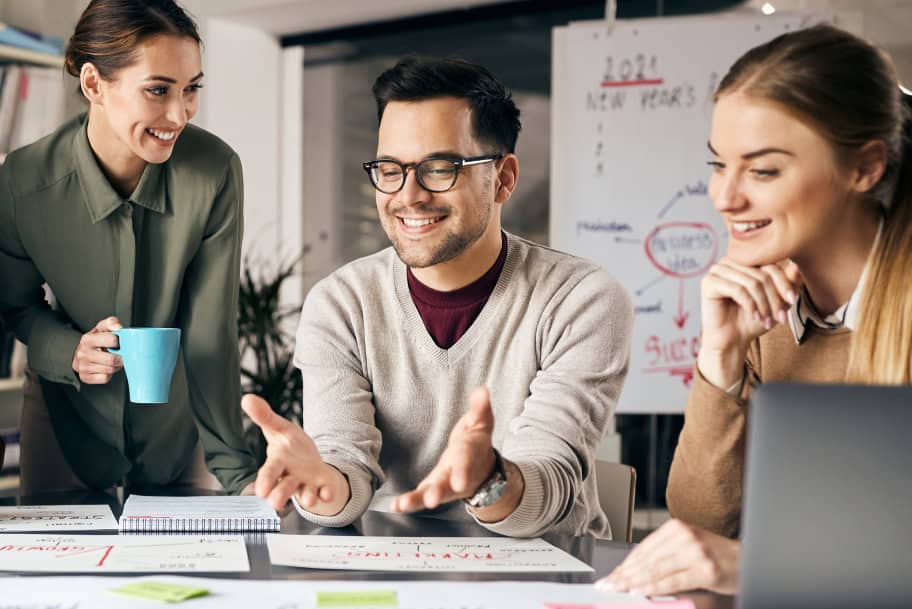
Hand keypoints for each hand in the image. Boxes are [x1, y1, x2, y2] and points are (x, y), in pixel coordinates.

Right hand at [71, 316, 123, 383]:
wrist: (81, 353)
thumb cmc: (95, 340)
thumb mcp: (102, 328)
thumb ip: (111, 323)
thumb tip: (118, 327)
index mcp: (88, 339)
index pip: (112, 340)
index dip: (120, 342)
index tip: (121, 343)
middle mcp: (83, 353)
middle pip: (112, 360)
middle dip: (120, 358)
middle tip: (121, 355)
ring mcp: (83, 366)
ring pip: (109, 370)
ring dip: (115, 366)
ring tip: (113, 361)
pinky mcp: (85, 377)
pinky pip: (104, 378)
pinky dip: (108, 375)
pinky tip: (106, 368)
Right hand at [241, 394, 348, 513]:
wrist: (312, 466)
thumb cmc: (291, 449)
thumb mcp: (280, 429)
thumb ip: (265, 417)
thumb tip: (247, 398)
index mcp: (278, 464)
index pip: (269, 472)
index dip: (265, 480)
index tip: (261, 491)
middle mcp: (290, 478)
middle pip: (284, 488)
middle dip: (280, 495)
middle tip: (275, 502)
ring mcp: (307, 485)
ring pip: (304, 494)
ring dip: (307, 497)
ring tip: (309, 499)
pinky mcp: (323, 487)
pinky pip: (325, 492)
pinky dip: (327, 494)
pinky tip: (328, 494)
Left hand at [391, 386, 496, 512]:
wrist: (481, 469)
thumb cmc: (477, 443)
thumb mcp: (482, 422)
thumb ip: (480, 408)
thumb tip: (482, 391)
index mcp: (469, 457)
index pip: (465, 463)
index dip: (462, 472)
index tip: (459, 483)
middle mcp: (456, 475)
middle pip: (448, 485)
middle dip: (439, 492)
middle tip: (431, 501)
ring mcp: (444, 485)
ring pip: (431, 494)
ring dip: (417, 500)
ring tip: (403, 505)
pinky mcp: (432, 489)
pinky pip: (420, 497)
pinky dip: (408, 503)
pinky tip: (396, 507)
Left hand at [596, 519, 740, 595]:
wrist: (744, 560)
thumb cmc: (713, 556)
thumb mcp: (686, 546)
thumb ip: (663, 554)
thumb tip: (633, 571)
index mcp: (676, 528)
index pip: (643, 548)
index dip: (624, 564)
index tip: (610, 576)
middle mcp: (684, 536)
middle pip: (647, 559)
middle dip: (625, 575)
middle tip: (608, 585)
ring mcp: (695, 552)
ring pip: (657, 570)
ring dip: (634, 582)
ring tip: (620, 590)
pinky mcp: (705, 569)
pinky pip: (673, 580)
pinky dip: (654, 587)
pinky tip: (641, 592)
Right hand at [698, 258, 800, 387]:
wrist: (732, 340)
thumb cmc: (752, 320)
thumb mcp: (777, 301)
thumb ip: (787, 284)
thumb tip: (796, 266)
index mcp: (745, 261)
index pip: (771, 264)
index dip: (784, 283)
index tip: (793, 301)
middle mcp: (730, 261)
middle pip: (762, 274)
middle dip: (775, 298)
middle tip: (780, 318)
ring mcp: (717, 270)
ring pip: (752, 282)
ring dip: (764, 304)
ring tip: (767, 320)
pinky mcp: (709, 282)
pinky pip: (737, 290)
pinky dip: (750, 306)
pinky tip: (754, 317)